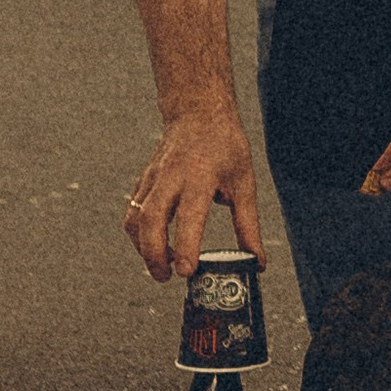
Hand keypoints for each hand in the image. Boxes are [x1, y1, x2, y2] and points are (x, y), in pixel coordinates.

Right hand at [126, 112, 262, 285]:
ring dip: (143, 248)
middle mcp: (171, 177)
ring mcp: (152, 178)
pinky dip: (139, 236)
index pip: (189, 215)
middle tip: (166, 278)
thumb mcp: (245, 182)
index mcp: (201, 175)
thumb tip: (257, 263)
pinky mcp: (142, 182)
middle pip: (150, 220)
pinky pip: (132, 213)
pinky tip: (156, 245)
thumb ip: (248, 225)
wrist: (198, 112)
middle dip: (153, 254)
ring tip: (163, 266)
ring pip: (135, 219)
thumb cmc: (226, 147)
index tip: (187, 271)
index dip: (186, 246)